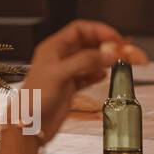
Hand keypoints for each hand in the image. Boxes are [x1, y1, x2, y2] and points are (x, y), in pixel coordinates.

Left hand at [23, 20, 129, 142]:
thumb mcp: (60, 74)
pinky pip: (88, 76)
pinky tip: (103, 77)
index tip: (115, 38)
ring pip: (90, 60)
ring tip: (118, 63)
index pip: (79, 29)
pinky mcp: (70, 87)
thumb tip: (110, 53)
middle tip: (123, 51)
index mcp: (53, 48)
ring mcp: (66, 73)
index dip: (98, 30)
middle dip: (105, 45)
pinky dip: (97, 75)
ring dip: (104, 60)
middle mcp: (60, 58)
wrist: (31, 124)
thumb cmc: (36, 97)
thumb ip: (85, 61)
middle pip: (87, 44)